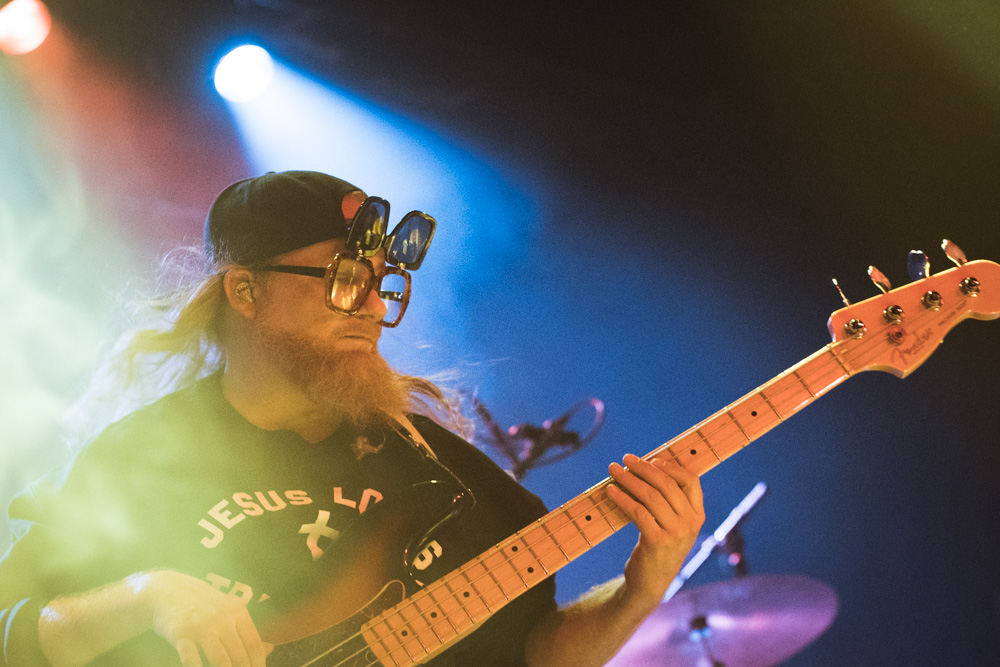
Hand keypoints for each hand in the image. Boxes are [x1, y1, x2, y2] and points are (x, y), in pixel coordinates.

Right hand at [137, 570, 272, 666]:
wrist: (169, 590)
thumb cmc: (204, 605)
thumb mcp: (229, 611)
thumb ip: (247, 631)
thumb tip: (271, 649)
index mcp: (237, 612)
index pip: (253, 643)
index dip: (258, 663)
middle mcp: (222, 618)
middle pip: (239, 654)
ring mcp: (201, 626)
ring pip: (220, 660)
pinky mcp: (181, 634)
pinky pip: (192, 659)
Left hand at [606, 454, 704, 610]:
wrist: (651, 583)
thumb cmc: (658, 547)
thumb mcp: (672, 525)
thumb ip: (669, 501)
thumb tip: (648, 467)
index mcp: (697, 515)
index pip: (691, 481)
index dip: (670, 466)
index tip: (651, 458)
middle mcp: (690, 523)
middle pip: (667, 484)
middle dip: (643, 467)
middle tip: (625, 459)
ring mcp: (675, 532)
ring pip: (650, 495)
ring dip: (628, 479)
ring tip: (613, 470)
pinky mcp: (657, 541)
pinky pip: (637, 511)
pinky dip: (622, 498)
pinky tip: (610, 491)